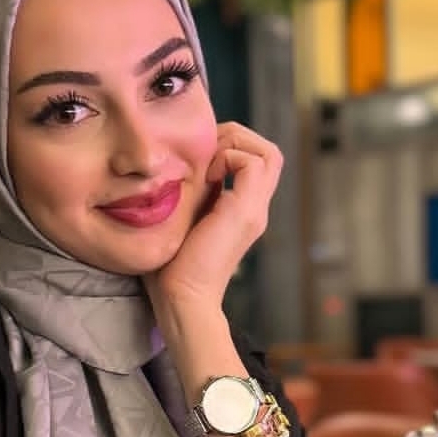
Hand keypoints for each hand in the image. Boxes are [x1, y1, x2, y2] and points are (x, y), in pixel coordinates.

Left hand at [144, 122, 282, 315]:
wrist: (181, 298)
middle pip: (267, 151)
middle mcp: (255, 207)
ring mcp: (255, 209)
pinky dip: (229, 157)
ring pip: (268, 152)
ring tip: (207, 163)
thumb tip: (171, 165)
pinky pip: (253, 163)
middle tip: (201, 152)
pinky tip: (206, 175)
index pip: (252, 158)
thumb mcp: (179, 218)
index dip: (226, 144)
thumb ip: (187, 194)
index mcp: (241, 208)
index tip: (195, 156)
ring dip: (235, 144)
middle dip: (233, 137)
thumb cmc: (169, 266)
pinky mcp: (246, 211)